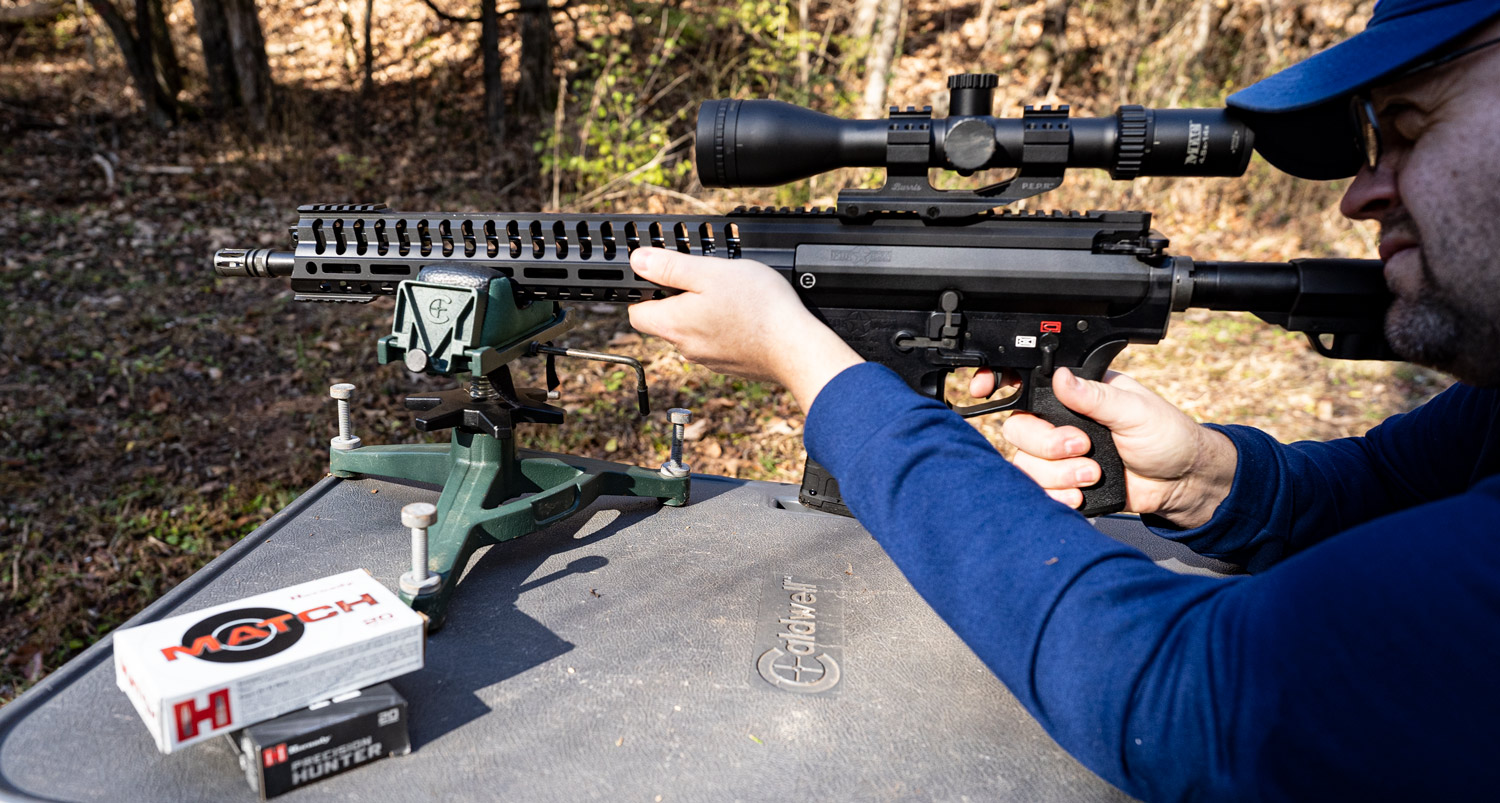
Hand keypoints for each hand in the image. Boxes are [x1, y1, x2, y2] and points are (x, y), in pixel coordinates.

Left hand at [627, 248, 862, 410]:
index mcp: (674, 324)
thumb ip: (670, 267)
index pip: (637, 313)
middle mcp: (686, 347)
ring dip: (705, 314)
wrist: (797, 348)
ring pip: (694, 332)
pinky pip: (718, 343)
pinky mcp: (732, 365)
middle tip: (705, 278)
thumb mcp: (710, 272)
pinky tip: (746, 316)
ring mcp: (710, 359)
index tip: (661, 277)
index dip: (645, 292)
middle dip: (679, 300)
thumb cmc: (758, 307)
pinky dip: (726, 329)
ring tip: (731, 295)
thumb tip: (637, 261)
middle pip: (667, 322)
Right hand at [1000, 368, 1236, 527]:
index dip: (1001, 385)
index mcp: (1074, 395)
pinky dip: (1058, 495)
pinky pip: (1039, 491)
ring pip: (1025, 463)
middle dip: (1047, 444)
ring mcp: (1059, 456)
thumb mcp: (1135, 409)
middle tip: (1083, 447)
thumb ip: (1095, 396)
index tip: (984, 390)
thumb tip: (1061, 377)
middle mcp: (1060, 423)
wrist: (1181, 484)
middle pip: (1018, 429)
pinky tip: (1082, 493)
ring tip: (1093, 474)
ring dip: (1058, 474)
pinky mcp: (1064, 484)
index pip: (1027, 384)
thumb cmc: (1166, 438)